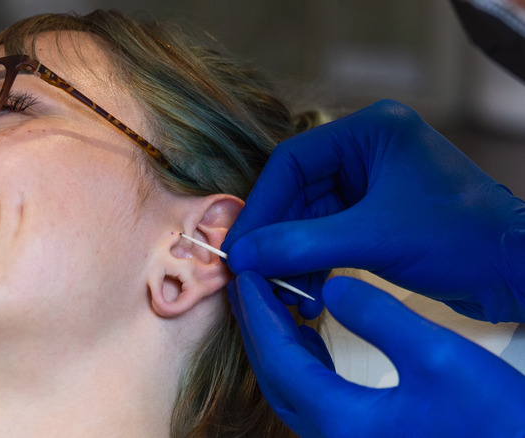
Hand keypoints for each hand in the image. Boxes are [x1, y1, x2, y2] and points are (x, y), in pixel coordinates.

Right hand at [223, 100, 524, 321]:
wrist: (515, 273)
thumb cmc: (461, 239)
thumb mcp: (374, 238)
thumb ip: (302, 244)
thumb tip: (242, 256)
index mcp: (371, 132)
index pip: (292, 163)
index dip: (261, 206)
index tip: (240, 246)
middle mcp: (368, 151)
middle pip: (297, 192)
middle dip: (276, 236)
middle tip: (253, 274)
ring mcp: (372, 184)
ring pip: (309, 218)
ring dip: (291, 255)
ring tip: (280, 291)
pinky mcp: (377, 217)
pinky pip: (327, 236)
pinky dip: (313, 262)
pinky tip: (303, 291)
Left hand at [229, 272, 524, 437]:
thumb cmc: (495, 422)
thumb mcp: (440, 357)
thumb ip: (379, 318)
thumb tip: (331, 289)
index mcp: (341, 418)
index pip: (278, 357)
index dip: (258, 312)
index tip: (246, 274)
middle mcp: (332, 436)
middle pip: (274, 375)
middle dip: (258, 326)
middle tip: (251, 282)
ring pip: (292, 388)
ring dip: (278, 344)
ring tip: (275, 301)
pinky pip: (314, 396)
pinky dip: (303, 361)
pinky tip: (312, 337)